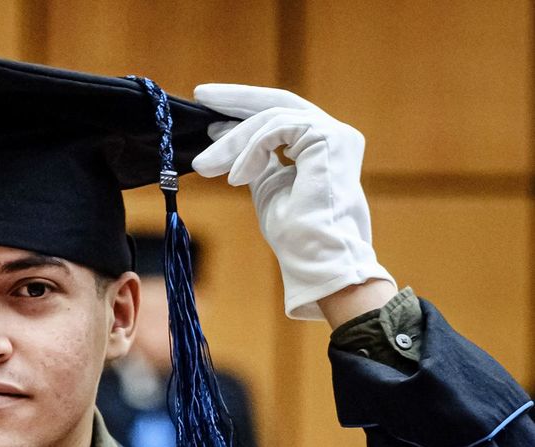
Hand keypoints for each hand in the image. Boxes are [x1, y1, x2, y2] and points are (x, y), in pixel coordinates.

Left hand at [190, 84, 395, 320]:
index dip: (242, 112)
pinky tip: (236, 177)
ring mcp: (334, 133)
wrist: (318, 261)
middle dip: (235, 100)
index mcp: (318, 146)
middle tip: (201, 95)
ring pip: (271, 118)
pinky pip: (277, 129)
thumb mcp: (267, 189)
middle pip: (276, 103)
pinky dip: (251, 150)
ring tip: (207, 166)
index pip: (277, 116)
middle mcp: (331, 134)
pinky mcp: (328, 137)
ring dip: (233, 141)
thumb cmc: (296, 238)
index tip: (210, 117)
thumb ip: (257, 163)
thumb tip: (229, 145)